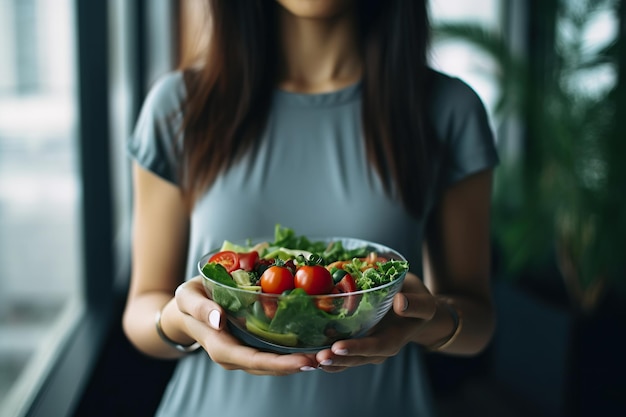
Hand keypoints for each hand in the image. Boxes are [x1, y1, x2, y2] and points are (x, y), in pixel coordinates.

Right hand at [174, 276, 318, 374]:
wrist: (184, 308)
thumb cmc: (187, 299)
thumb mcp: (187, 297)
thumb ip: (200, 308)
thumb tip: (218, 319)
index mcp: (219, 346)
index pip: (252, 359)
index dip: (279, 363)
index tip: (304, 361)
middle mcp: (232, 356)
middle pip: (267, 367)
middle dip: (295, 365)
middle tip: (324, 359)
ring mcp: (241, 354)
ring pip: (271, 364)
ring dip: (297, 362)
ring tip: (324, 356)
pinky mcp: (248, 347)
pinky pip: (270, 354)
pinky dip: (290, 353)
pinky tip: (310, 347)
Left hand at [314, 272, 436, 371]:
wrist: (414, 308)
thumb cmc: (418, 303)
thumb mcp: (424, 302)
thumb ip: (416, 304)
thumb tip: (400, 303)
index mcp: (392, 340)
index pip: (374, 347)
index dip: (357, 348)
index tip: (339, 346)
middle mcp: (377, 349)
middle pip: (355, 359)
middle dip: (335, 359)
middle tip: (317, 358)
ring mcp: (364, 347)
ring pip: (344, 359)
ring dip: (326, 360)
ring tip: (308, 359)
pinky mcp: (354, 341)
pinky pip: (338, 351)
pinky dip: (323, 352)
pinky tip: (306, 350)